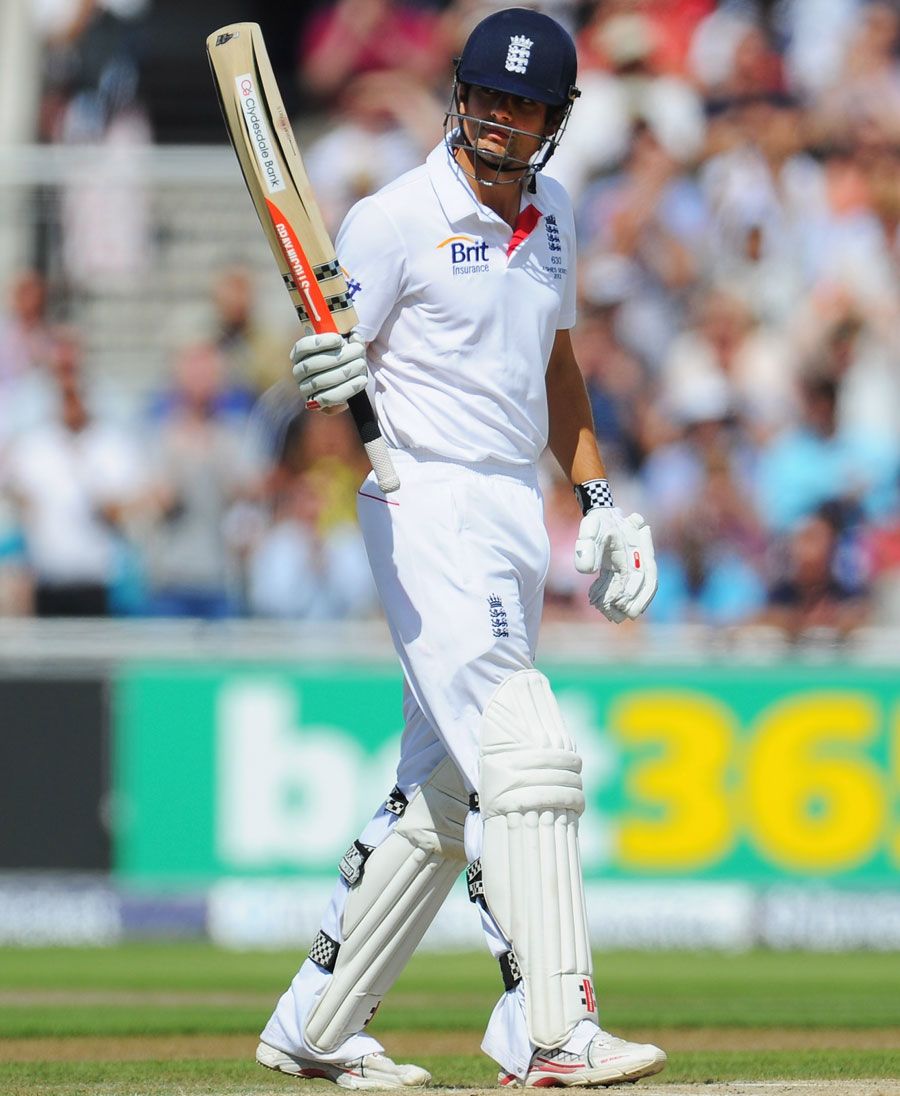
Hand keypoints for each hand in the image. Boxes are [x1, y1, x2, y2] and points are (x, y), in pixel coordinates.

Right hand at [290, 331, 367, 410]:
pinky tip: (361, 380)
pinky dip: (348, 388)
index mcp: (299, 354)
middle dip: (339, 356)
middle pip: (314, 364)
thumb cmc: (342, 362)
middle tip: (358, 350)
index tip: (339, 339)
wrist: (343, 386)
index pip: (303, 346)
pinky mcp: (315, 403)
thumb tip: (354, 336)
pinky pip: (331, 397)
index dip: (320, 342)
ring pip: (322, 380)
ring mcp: (304, 388)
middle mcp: (298, 371)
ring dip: (345, 371)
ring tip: (361, 364)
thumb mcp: (345, 347)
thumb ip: (350, 340)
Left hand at [574, 508, 657, 622]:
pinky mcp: (621, 570)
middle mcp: (639, 558)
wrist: (600, 515)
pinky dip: (614, 596)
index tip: (622, 602)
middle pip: (646, 583)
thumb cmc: (597, 522)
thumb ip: (588, 546)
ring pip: (636, 587)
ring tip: (615, 616)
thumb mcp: (590, 529)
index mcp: (636, 548)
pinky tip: (599, 603)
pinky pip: (622, 586)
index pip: (642, 573)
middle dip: (638, 600)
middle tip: (628, 614)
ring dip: (629, 602)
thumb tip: (587, 570)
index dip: (634, 590)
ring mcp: (631, 565)